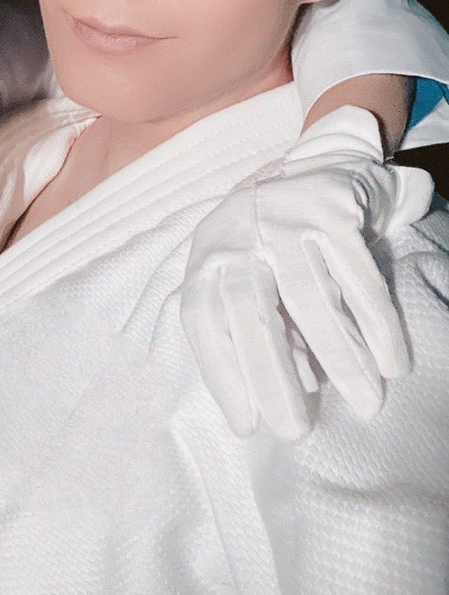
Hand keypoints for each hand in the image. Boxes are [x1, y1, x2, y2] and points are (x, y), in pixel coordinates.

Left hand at [180, 105, 433, 439]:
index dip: (219, 373)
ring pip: (310, 296)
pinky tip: (392, 362)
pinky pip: (356, 274)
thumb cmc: (276, 240)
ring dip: (339, 357)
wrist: (322, 162)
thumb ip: (253, 325)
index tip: (244, 425)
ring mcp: (283, 216)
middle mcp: (238, 232)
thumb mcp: (247, 272)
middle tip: (294, 432)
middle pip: (249, 309)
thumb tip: (282, 392)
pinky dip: (376, 322)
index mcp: (209, 254)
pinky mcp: (330, 208)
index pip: (202, 318)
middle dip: (269, 375)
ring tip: (366, 405)